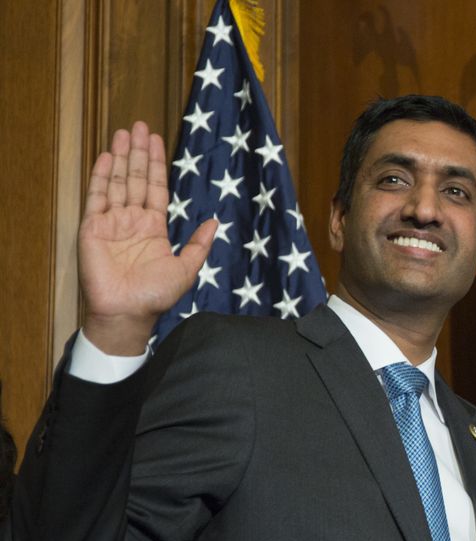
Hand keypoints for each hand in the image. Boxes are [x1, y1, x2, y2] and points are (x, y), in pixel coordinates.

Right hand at [78, 121, 215, 353]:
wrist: (127, 311)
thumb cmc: (156, 295)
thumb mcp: (187, 268)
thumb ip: (199, 244)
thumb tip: (215, 221)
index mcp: (154, 228)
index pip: (156, 188)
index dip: (157, 164)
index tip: (157, 140)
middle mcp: (133, 221)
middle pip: (137, 179)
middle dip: (139, 153)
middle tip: (140, 126)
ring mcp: (112, 222)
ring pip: (118, 182)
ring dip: (121, 157)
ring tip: (124, 132)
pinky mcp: (92, 227)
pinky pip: (97, 197)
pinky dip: (102, 176)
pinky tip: (107, 156)